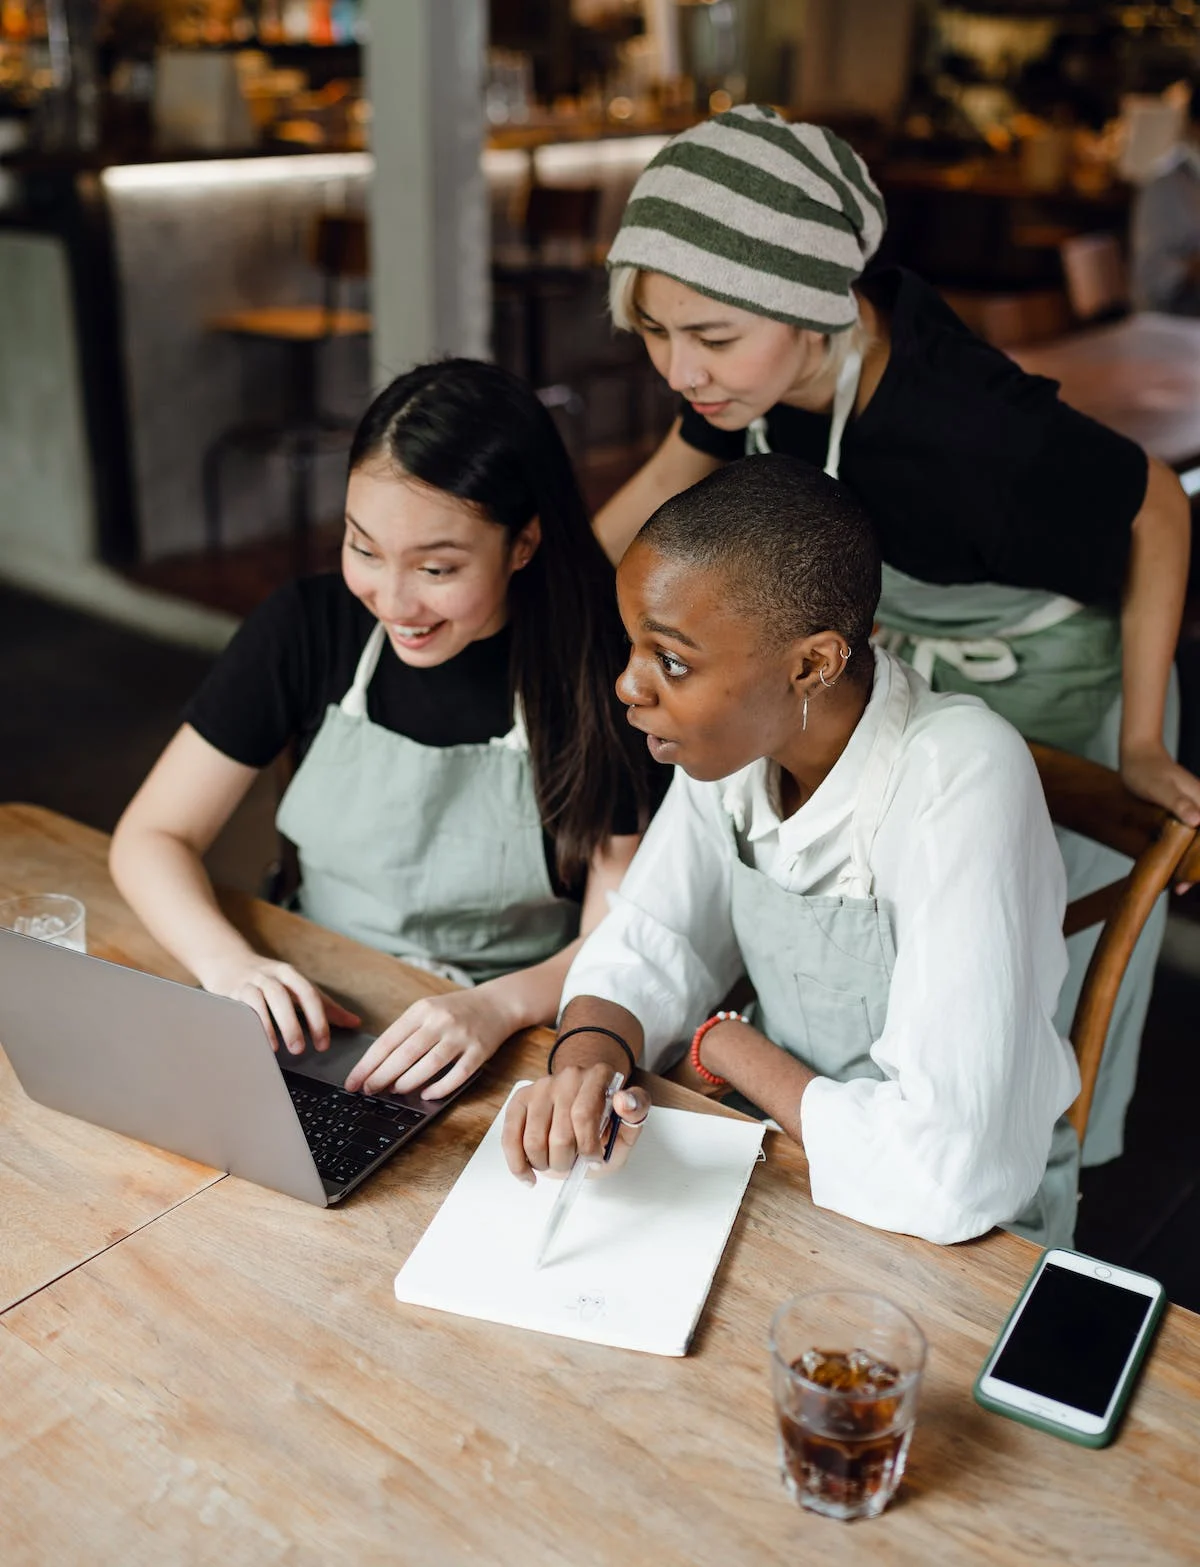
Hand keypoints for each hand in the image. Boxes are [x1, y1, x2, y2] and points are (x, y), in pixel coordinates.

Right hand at [201, 955, 359, 1054]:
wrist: (228, 962)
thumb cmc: (271, 981)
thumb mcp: (298, 989)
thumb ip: (325, 1006)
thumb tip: (354, 1022)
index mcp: (291, 975)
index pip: (309, 994)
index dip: (318, 1019)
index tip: (323, 1044)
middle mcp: (271, 976)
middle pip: (285, 996)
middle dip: (294, 1024)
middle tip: (301, 1050)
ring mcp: (250, 983)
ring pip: (263, 999)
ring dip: (272, 1024)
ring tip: (279, 1049)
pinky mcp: (232, 993)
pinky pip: (242, 1007)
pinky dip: (252, 1023)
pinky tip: (259, 1041)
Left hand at [343, 987, 515, 1098]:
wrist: (497, 1003)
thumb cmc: (455, 1010)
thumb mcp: (427, 1010)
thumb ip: (406, 1033)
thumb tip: (379, 1065)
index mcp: (422, 1010)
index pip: (388, 1040)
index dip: (368, 1064)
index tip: (353, 1081)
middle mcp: (441, 1021)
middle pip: (405, 1054)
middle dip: (381, 1076)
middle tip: (368, 1090)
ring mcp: (461, 1036)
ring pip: (429, 1065)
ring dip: (407, 1082)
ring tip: (393, 1091)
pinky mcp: (479, 1051)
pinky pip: (457, 1075)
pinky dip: (440, 1088)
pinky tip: (427, 1095)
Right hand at [501, 1064, 649, 1185]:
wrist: (584, 1107)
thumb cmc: (605, 1123)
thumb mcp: (628, 1125)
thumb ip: (636, 1113)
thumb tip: (624, 1100)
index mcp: (598, 1076)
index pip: (583, 1115)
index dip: (588, 1147)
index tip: (596, 1160)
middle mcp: (568, 1077)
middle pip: (559, 1135)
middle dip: (567, 1161)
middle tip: (575, 1164)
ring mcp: (541, 1087)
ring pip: (534, 1140)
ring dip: (545, 1164)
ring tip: (557, 1163)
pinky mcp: (520, 1100)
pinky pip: (510, 1137)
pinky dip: (519, 1164)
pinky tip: (529, 1176)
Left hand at [1120, 742, 1199, 890]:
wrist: (1138, 755)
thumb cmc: (1146, 769)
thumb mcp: (1160, 787)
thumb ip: (1179, 803)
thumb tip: (1197, 820)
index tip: (1196, 879)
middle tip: (1182, 888)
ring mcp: (1195, 811)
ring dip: (1194, 863)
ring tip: (1180, 885)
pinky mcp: (1185, 814)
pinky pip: (1191, 837)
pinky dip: (1186, 853)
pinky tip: (1176, 867)